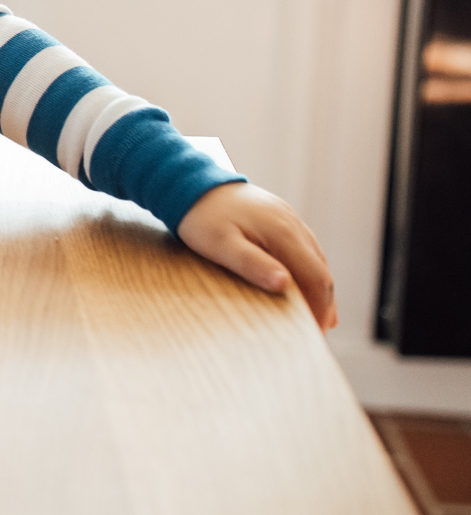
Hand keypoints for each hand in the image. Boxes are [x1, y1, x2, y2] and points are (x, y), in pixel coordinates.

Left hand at [177, 181, 336, 329]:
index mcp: (283, 233)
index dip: (320, 307)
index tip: (315, 332)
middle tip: (317, 332)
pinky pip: (304, 248)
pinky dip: (308, 270)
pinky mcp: (280, 217)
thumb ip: (252, 264)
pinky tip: (302, 284)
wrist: (191, 182)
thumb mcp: (221, 245)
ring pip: (315, 259)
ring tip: (313, 317)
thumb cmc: (201, 217)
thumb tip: (285, 285)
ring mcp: (289, 219)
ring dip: (318, 287)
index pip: (317, 277)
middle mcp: (293, 224)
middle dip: (324, 302)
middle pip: (321, 270)